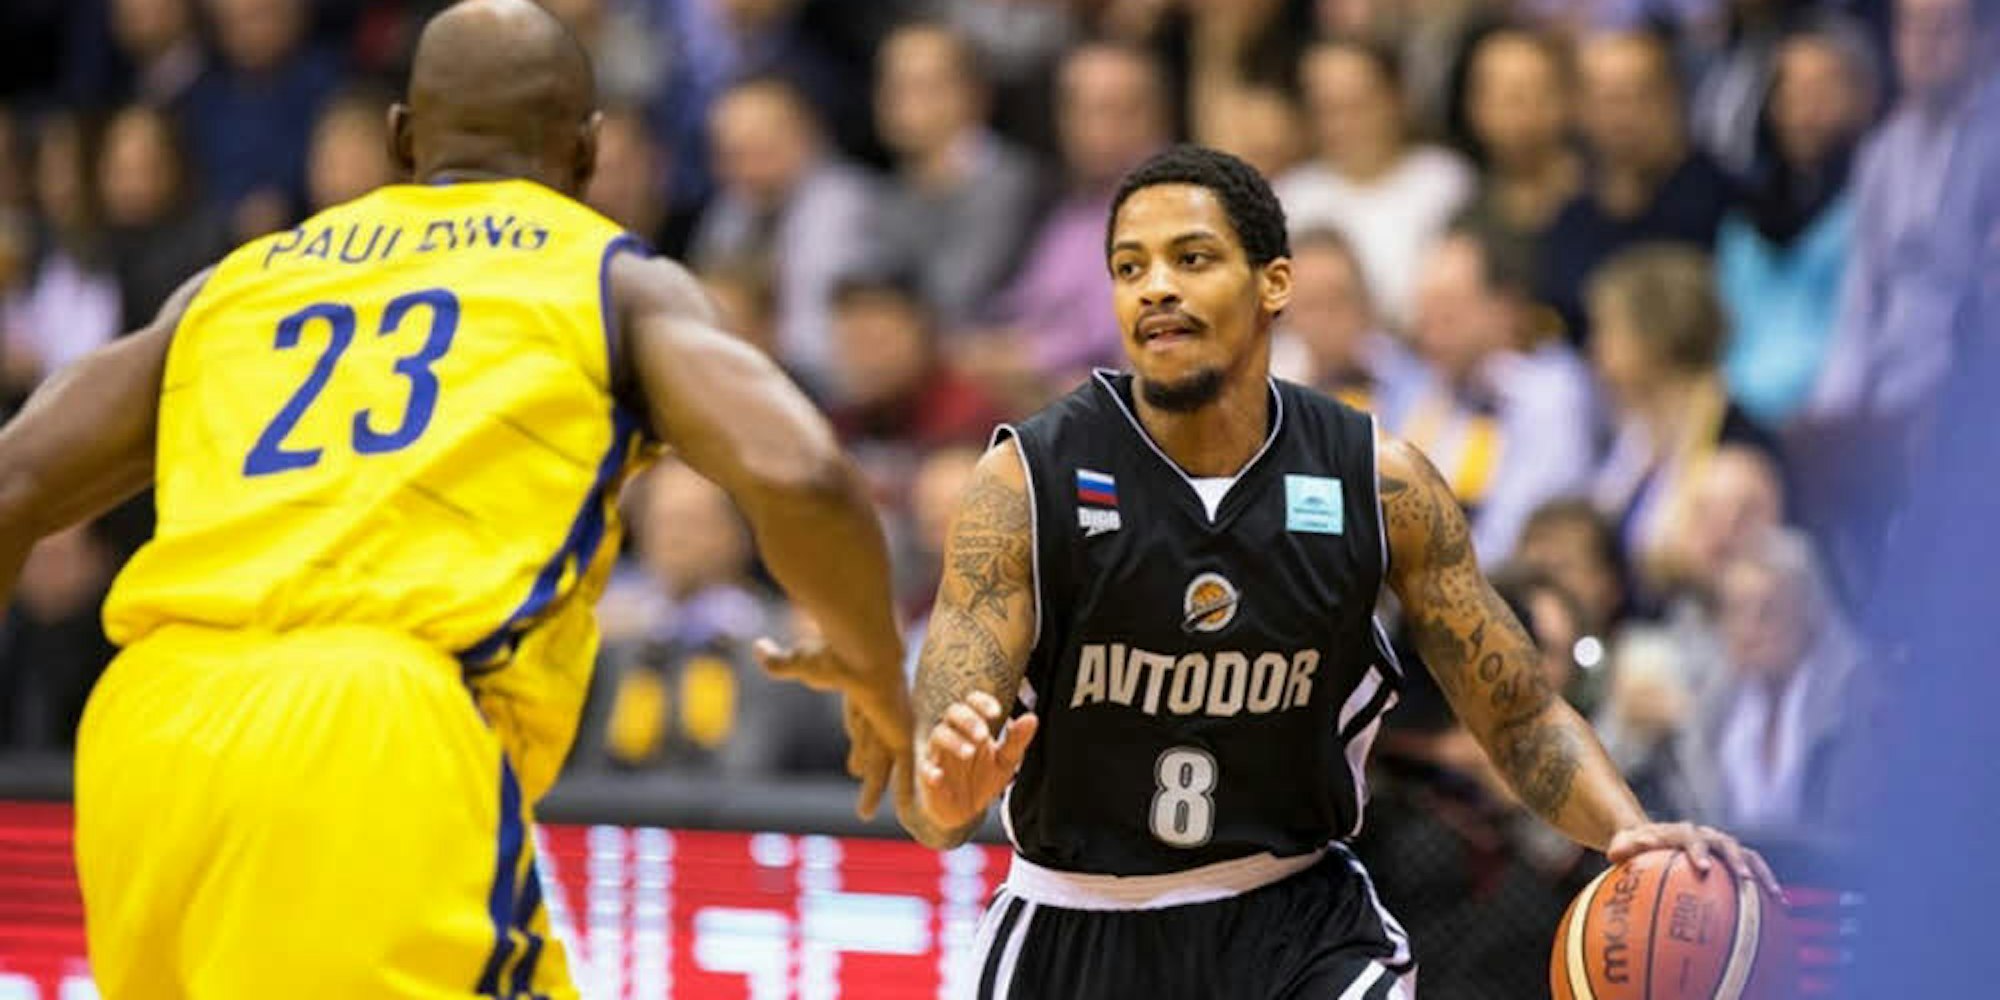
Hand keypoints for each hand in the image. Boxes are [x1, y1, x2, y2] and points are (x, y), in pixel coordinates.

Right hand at [755, 637, 913, 819]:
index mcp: (856, 694)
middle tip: (856, 773)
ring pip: (882, 765)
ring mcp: (891, 726)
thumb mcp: (800, 662)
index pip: (855, 722)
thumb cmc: (833, 657)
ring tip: (864, 814)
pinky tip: (907, 811)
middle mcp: (877, 712)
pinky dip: (906, 790)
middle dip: (863, 760)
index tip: (850, 751)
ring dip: (874, 789)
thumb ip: (779, 661)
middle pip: (868, 745)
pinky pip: (904, 770)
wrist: (864, 656)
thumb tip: (758, 647)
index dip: (854, 736)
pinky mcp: (901, 736)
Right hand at [916, 690, 1037, 832]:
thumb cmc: (983, 779)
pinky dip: (930, 771)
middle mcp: (953, 735)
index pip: (972, 702)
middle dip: (968, 720)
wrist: (965, 813)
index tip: (996, 712)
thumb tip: (1032, 718)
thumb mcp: (1005, 762)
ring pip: (938, 735)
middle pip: (952, 713)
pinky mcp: (928, 778)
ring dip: (953, 741)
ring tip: (970, 752)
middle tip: (983, 735)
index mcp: (972, 727)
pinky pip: (924, 770)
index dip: (982, 702)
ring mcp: (938, 755)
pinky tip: (938, 776)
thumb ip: (1016, 741)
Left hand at [1607, 822, 1785, 901]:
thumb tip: (1618, 852)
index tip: (1702, 867)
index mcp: (1680, 831)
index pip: (1690, 836)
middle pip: (1727, 843)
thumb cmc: (1633, 847)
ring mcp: (1721, 846)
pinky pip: (1752, 871)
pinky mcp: (1731, 860)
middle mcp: (1705, 835)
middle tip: (1746, 879)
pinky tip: (1778, 909)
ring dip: (1762, 874)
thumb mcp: (1622, 846)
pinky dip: (1765, 887)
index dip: (1698, 850)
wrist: (1649, 837)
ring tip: (1776, 897)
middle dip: (1737, 860)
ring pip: (1747, 856)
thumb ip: (1622, 847)